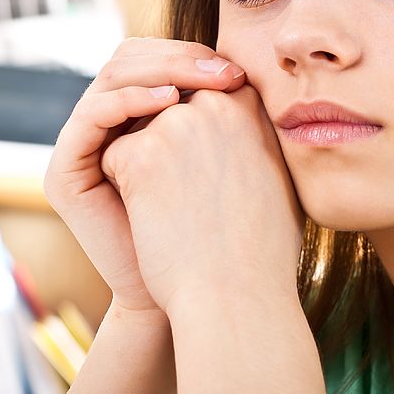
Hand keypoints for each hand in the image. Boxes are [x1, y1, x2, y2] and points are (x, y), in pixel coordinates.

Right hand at [43, 37, 245, 311]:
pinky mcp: (65, 172)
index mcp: (139, 119)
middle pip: (131, 59)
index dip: (194, 56)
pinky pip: (93, 115)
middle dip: (180, 57)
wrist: (198, 294)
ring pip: (112, 76)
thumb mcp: (229, 157)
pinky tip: (170, 106)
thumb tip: (255, 64)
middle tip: (225, 71)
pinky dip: (130, 100)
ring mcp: (83, 148)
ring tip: (206, 82)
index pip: (157, 61)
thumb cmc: (224, 228)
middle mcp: (107, 127)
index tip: (240, 70)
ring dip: (162, 71)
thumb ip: (228, 112)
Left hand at [100, 85, 305, 314]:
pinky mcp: (138, 153)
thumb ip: (257, 136)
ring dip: (149, 169)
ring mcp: (175, 125)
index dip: (200, 137)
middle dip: (170, 150)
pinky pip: (114, 157)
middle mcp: (215, 103)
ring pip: (137, 132)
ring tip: (180, 213)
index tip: (209, 177)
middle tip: (194, 201)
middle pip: (168, 110)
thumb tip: (248, 125)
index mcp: (250, 105)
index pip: (205, 96)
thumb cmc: (262, 250)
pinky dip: (126, 191)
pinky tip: (155, 220)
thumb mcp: (280, 176)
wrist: (237, 297)